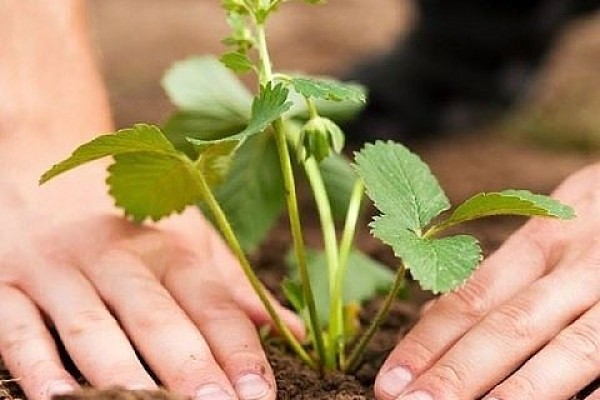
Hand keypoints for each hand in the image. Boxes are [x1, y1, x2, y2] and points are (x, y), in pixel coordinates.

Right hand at [0, 171, 302, 399]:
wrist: (41, 172)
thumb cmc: (127, 220)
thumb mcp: (186, 240)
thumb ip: (233, 287)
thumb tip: (295, 329)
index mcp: (169, 249)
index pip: (212, 304)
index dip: (239, 351)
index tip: (261, 395)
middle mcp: (118, 258)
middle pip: (157, 318)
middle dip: (190, 367)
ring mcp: (60, 271)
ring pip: (92, 327)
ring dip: (121, 372)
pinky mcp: (6, 283)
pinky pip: (19, 328)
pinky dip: (36, 365)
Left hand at [374, 163, 599, 399]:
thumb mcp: (552, 226)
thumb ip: (506, 270)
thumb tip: (440, 317)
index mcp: (543, 240)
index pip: (473, 296)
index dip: (429, 340)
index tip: (391, 378)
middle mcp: (579, 264)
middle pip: (509, 326)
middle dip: (457, 373)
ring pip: (567, 350)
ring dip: (514, 393)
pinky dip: (589, 397)